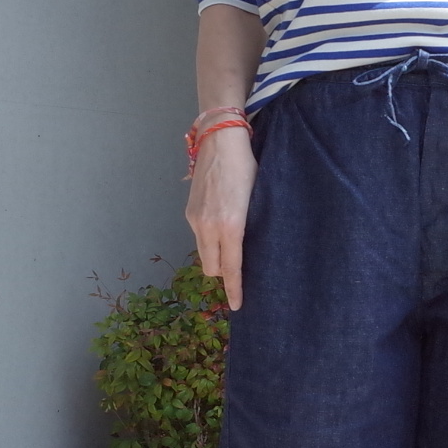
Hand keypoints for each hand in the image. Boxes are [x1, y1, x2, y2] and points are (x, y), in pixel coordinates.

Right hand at [186, 124, 257, 309]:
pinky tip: (221, 224)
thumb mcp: (258, 199)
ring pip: (204, 253)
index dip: (234, 289)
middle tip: (239, 268)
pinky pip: (199, 237)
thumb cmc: (247, 167)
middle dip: (223, 273)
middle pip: (212, 268)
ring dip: (216, 255)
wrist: (220, 142)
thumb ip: (251, 227)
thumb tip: (252, 248)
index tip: (236, 305)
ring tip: (231, 241)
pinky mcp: (190, 212)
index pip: (232, 268)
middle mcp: (209, 227)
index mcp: (231, 226)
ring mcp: (196, 220)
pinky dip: (210, 239)